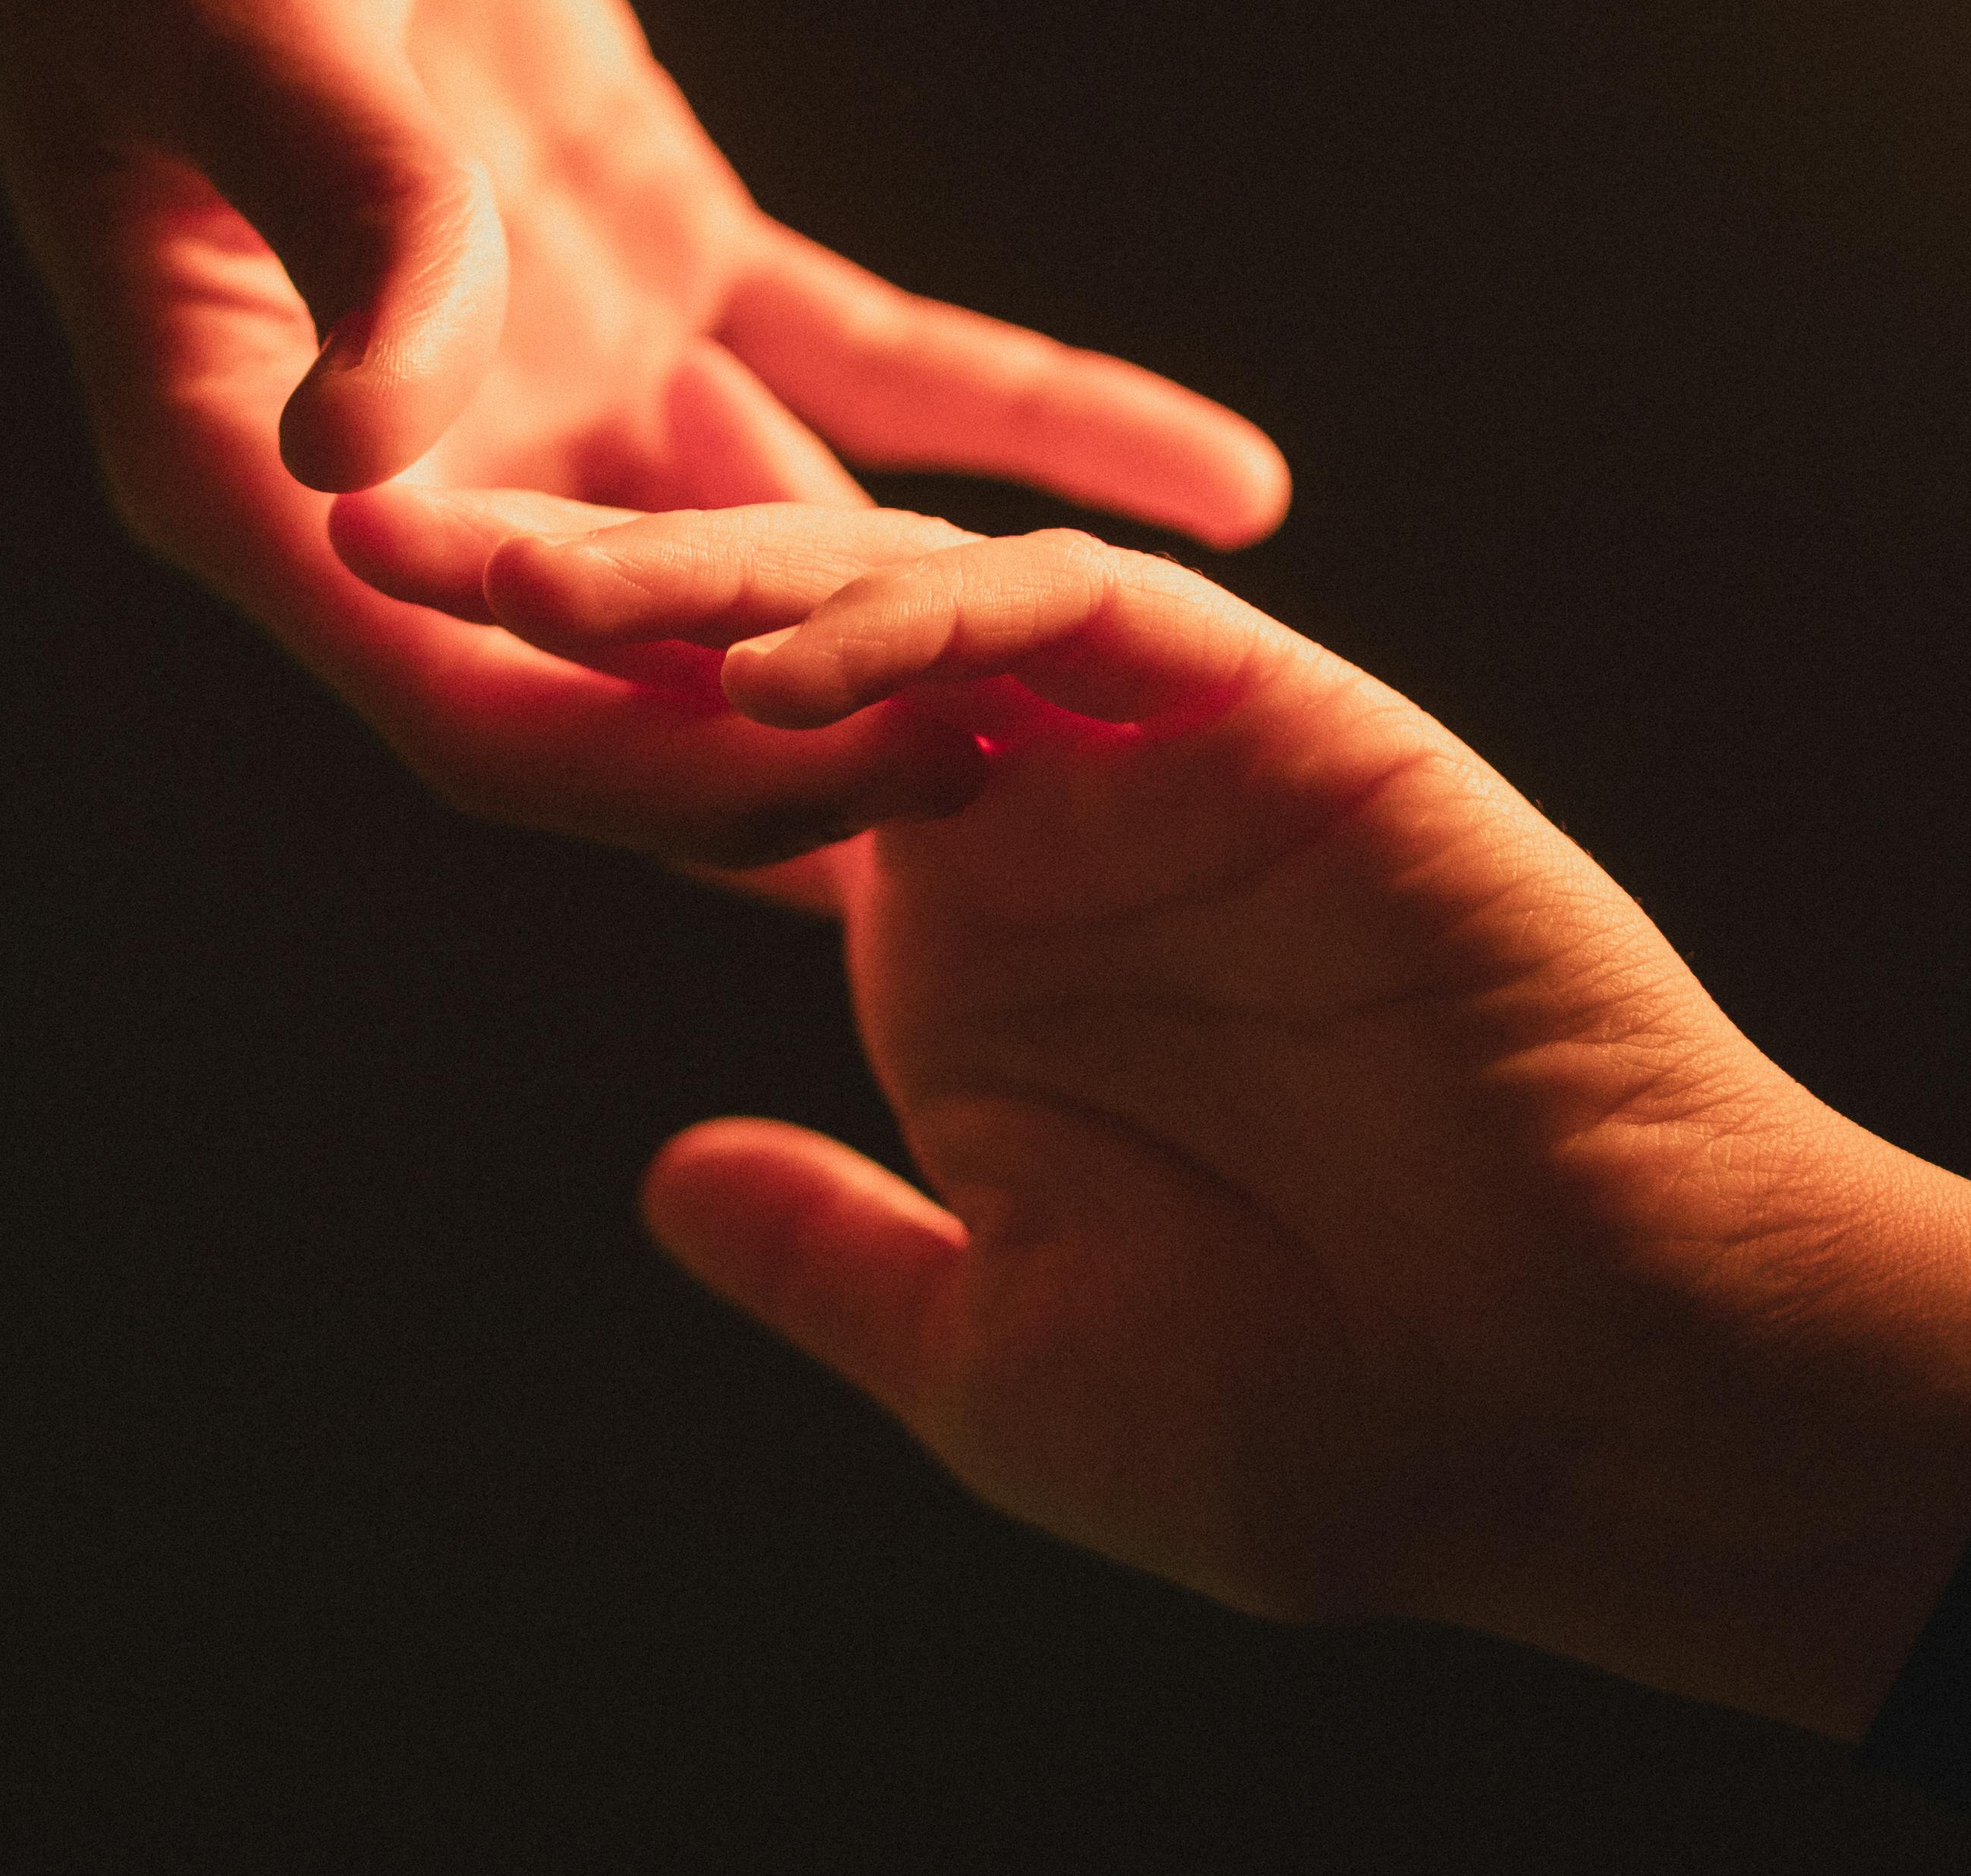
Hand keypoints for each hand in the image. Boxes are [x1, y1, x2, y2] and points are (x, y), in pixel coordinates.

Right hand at [0, 0, 1287, 872]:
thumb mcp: (247, 32)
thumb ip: (345, 228)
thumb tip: (361, 457)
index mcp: (261, 473)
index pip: (481, 702)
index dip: (665, 778)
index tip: (850, 814)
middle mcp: (428, 466)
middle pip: (648, 679)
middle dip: (839, 752)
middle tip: (1039, 801)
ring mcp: (554, 373)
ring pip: (779, 559)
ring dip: (948, 630)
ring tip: (1147, 693)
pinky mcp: (655, 263)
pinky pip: (867, 372)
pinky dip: (1030, 428)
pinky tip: (1214, 476)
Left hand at [358, 490, 1970, 1738]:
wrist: (1579, 1405)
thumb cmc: (1313, 1431)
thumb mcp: (1001, 1366)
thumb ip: (836, 1259)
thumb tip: (664, 1181)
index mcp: (955, 954)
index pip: (730, 784)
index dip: (574, 727)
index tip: (396, 674)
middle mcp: (1038, 830)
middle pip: (783, 653)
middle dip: (592, 594)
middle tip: (392, 538)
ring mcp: (1157, 762)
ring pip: (914, 594)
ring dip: (721, 580)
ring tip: (540, 585)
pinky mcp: (1283, 720)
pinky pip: (1086, 623)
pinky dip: (942, 621)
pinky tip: (795, 670)